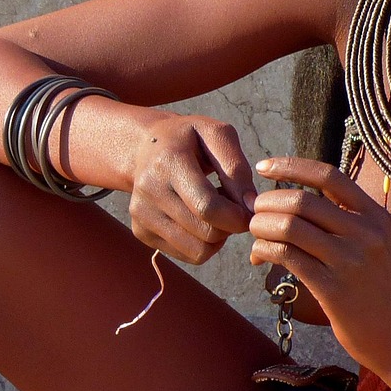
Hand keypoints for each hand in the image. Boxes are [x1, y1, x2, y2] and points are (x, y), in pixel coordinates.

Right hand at [125, 113, 257, 263]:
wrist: (145, 147)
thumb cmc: (188, 139)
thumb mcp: (216, 135)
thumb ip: (237, 168)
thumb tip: (250, 207)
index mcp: (168, 162)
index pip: (207, 206)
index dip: (236, 217)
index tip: (249, 212)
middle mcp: (148, 190)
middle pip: (205, 232)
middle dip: (229, 227)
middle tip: (232, 209)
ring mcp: (141, 214)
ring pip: (197, 251)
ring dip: (217, 239)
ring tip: (216, 214)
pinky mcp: (140, 232)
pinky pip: (186, 255)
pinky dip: (201, 244)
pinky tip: (199, 220)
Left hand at [247, 155, 390, 374]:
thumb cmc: (384, 294)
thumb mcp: (378, 247)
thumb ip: (347, 222)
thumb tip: (295, 200)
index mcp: (376, 217)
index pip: (328, 176)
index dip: (290, 166)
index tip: (264, 167)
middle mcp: (365, 234)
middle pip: (301, 200)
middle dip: (266, 203)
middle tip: (253, 213)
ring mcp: (350, 261)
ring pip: (289, 226)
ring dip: (260, 226)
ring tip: (254, 236)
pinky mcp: (332, 290)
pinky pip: (286, 256)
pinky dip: (264, 250)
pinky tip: (260, 257)